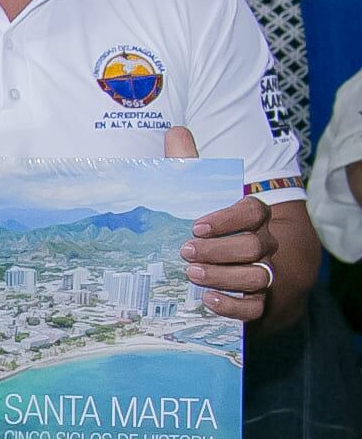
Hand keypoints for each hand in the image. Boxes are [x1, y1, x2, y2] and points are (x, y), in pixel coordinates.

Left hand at [167, 126, 276, 321]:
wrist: (224, 274)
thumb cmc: (207, 230)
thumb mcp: (195, 198)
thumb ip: (187, 167)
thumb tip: (175, 131)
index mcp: (251, 218)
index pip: (254, 211)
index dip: (228, 218)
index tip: (195, 225)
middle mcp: (263, 245)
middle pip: (255, 245)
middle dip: (220, 249)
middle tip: (185, 252)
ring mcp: (263, 274)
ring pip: (256, 275)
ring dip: (224, 275)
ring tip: (191, 274)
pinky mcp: (257, 304)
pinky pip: (254, 307)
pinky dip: (232, 305)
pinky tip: (206, 300)